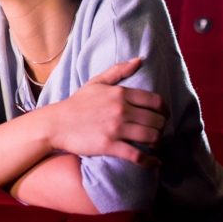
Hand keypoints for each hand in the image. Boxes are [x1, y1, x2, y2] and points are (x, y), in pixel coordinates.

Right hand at [43, 57, 168, 168]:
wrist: (57, 123)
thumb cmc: (77, 103)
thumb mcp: (96, 82)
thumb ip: (119, 70)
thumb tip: (140, 59)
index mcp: (120, 93)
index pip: (156, 101)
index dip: (165, 110)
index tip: (164, 116)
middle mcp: (121, 110)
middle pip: (157, 120)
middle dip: (162, 128)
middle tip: (158, 132)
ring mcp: (116, 128)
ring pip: (152, 137)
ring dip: (158, 143)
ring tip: (155, 145)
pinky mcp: (110, 146)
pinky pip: (138, 155)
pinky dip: (150, 161)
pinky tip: (154, 162)